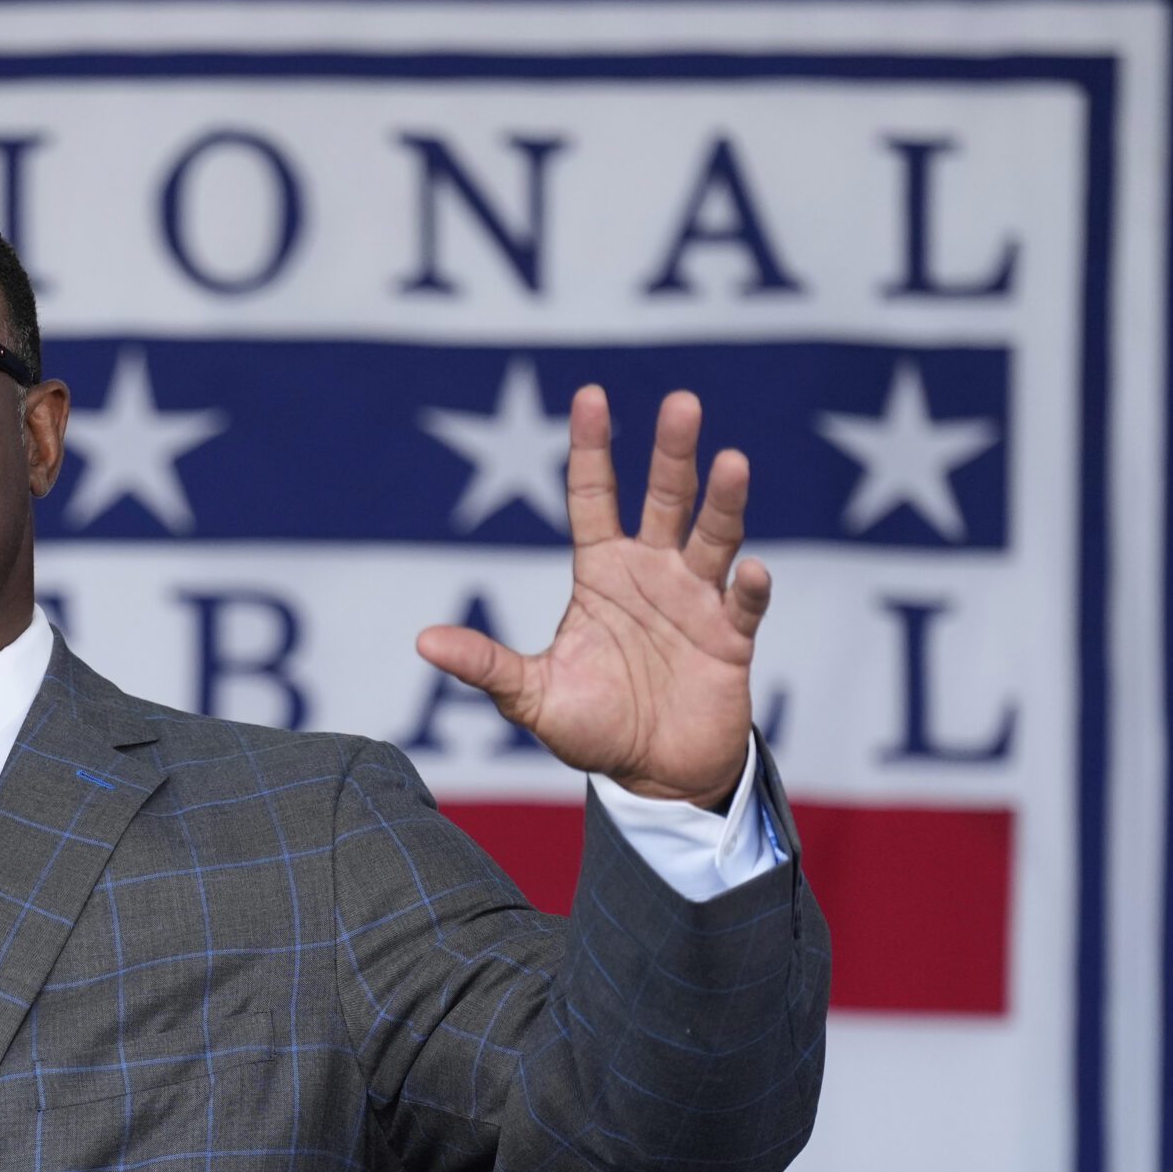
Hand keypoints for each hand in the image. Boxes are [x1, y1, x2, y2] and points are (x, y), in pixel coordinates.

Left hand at [415, 386, 767, 807]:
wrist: (653, 776)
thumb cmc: (592, 726)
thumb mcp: (530, 696)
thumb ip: (486, 665)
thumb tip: (422, 641)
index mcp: (602, 574)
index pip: (594, 496)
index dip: (591, 449)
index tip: (590, 395)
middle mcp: (653, 573)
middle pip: (664, 499)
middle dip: (672, 452)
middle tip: (681, 402)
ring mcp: (696, 601)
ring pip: (714, 537)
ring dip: (723, 502)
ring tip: (731, 462)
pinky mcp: (730, 639)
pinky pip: (743, 604)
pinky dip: (747, 587)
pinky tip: (749, 570)